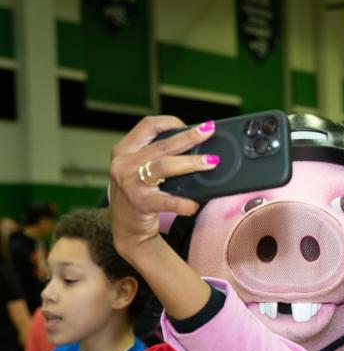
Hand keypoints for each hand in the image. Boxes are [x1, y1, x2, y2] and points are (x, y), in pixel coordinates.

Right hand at [107, 115, 217, 258]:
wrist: (126, 228)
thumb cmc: (138, 194)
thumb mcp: (138, 169)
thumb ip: (156, 156)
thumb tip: (194, 145)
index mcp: (124, 150)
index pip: (147, 126)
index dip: (170, 122)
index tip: (190, 126)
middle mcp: (124, 164)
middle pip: (162, 146)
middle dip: (189, 137)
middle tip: (209, 131)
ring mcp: (130, 183)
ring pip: (164, 166)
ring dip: (190, 163)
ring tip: (211, 162)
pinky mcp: (140, 203)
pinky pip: (167, 201)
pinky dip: (184, 203)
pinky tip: (194, 205)